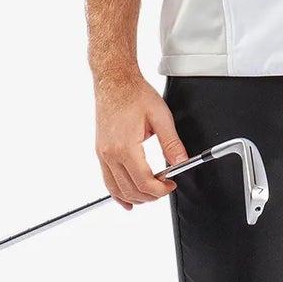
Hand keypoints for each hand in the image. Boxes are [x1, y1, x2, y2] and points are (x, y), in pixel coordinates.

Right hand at [93, 71, 189, 209]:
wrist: (114, 81)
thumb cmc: (134, 94)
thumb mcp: (160, 117)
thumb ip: (172, 143)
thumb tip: (181, 162)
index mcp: (125, 147)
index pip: (143, 181)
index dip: (160, 190)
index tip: (170, 185)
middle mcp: (110, 154)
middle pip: (130, 190)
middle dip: (150, 196)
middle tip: (164, 189)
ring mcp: (103, 154)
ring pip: (116, 189)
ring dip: (135, 197)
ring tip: (150, 195)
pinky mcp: (100, 152)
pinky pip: (107, 180)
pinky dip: (117, 193)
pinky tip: (126, 200)